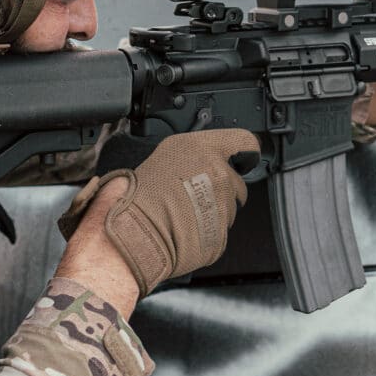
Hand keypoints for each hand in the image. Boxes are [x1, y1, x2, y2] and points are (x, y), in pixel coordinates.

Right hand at [58, 129, 259, 296]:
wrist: (130, 230)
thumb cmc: (136, 194)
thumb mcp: (165, 154)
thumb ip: (194, 154)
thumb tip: (203, 159)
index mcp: (205, 149)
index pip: (245, 141)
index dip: (246, 151)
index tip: (245, 157)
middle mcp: (219, 174)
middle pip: (236, 181)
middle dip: (222, 188)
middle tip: (194, 195)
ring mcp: (223, 206)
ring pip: (229, 208)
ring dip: (213, 211)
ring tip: (183, 214)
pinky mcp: (221, 234)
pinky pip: (218, 232)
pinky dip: (206, 232)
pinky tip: (184, 230)